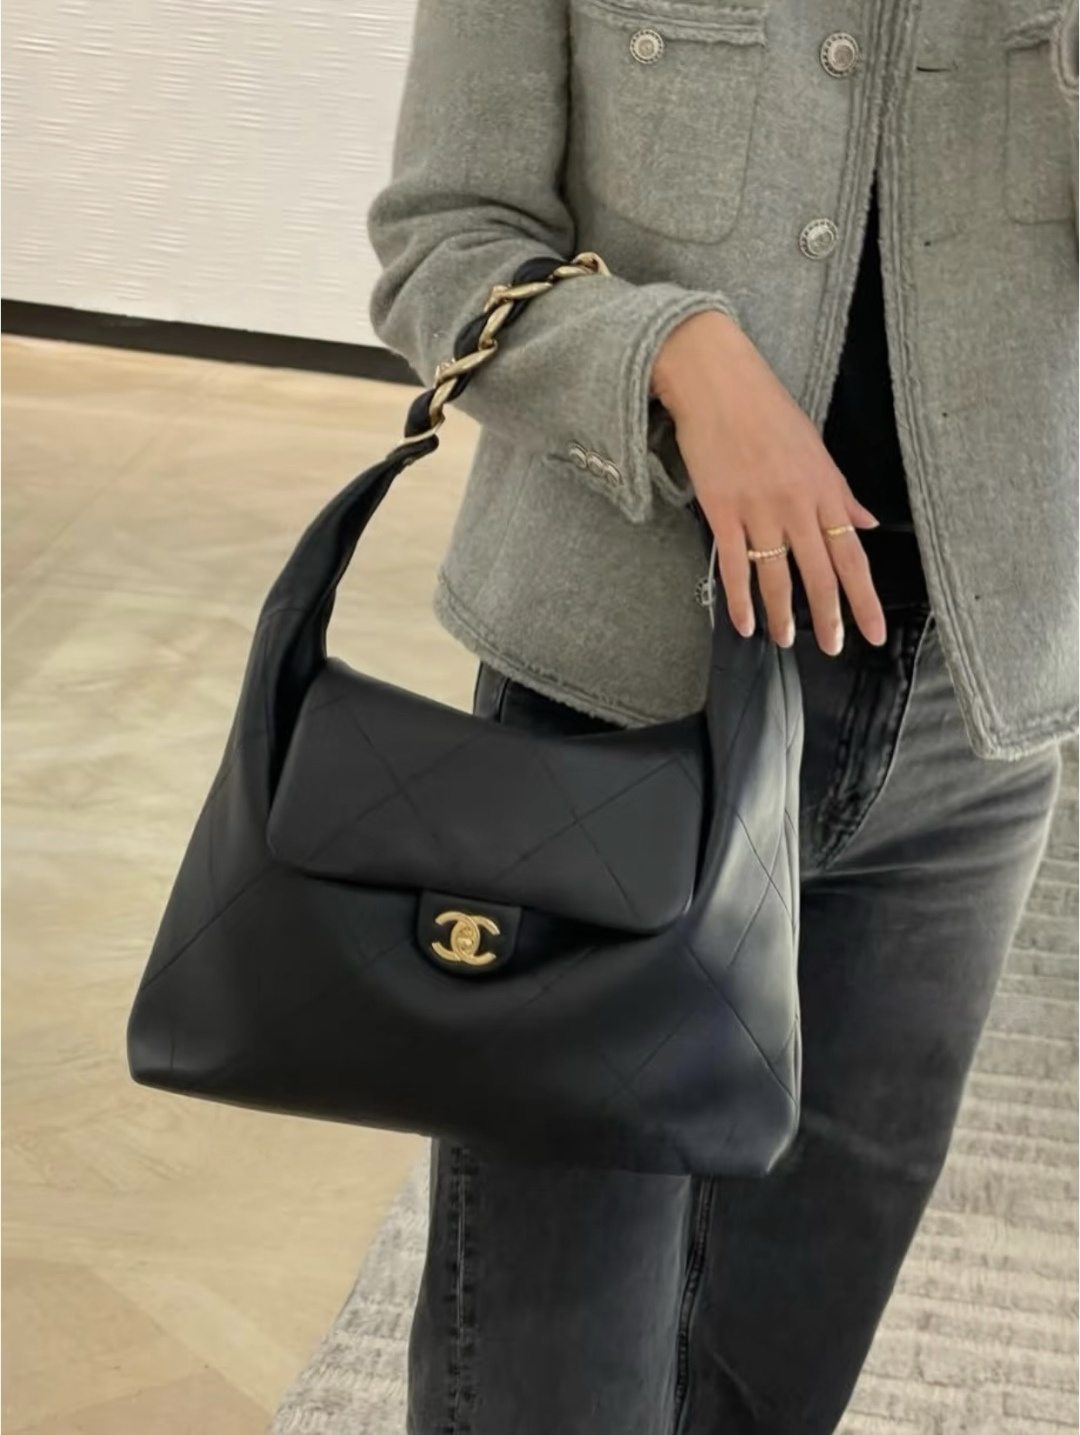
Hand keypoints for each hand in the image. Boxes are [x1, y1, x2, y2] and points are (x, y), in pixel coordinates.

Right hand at [651, 311, 886, 654]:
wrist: (718, 383)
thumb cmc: (766, 409)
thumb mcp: (815, 448)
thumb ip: (840, 493)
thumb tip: (865, 522)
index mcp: (825, 489)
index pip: (852, 555)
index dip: (864, 599)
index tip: (873, 632)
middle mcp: (797, 505)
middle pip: (820, 573)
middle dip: (828, 616)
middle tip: (832, 648)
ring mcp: (759, 510)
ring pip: (776, 576)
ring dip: (782, 614)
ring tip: (784, 641)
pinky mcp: (723, 510)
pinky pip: (734, 565)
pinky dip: (739, 597)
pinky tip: (744, 623)